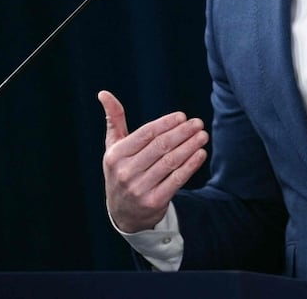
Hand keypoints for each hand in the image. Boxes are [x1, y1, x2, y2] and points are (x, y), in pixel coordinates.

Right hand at [98, 90, 208, 231]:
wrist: (123, 213)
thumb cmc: (121, 171)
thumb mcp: (113, 148)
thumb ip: (113, 120)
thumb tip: (103, 93)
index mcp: (115, 156)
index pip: (145, 134)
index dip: (165, 124)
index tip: (182, 116)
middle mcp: (126, 172)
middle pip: (160, 146)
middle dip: (182, 133)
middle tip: (198, 123)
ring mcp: (139, 188)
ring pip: (170, 162)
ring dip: (190, 146)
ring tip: (203, 135)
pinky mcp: (154, 201)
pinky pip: (177, 179)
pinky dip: (191, 165)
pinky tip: (200, 153)